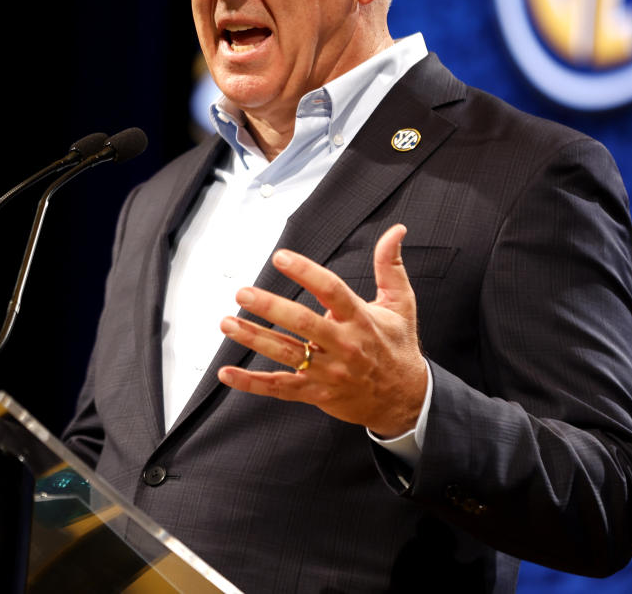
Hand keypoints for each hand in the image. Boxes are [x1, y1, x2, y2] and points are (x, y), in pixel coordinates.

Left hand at [218, 223, 427, 437]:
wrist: (404, 399)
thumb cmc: (397, 346)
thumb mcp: (401, 304)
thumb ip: (391, 266)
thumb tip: (396, 231)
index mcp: (361, 319)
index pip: (332, 290)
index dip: (306, 272)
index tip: (281, 257)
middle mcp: (344, 345)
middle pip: (304, 323)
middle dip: (271, 307)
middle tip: (243, 293)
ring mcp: (328, 372)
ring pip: (287, 354)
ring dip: (254, 338)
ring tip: (227, 323)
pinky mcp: (316, 393)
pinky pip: (279, 388)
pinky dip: (250, 382)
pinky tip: (226, 373)